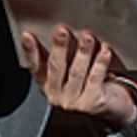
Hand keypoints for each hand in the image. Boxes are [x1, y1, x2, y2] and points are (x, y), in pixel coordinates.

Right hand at [21, 26, 136, 127]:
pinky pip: (95, 79)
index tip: (27, 35)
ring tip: (87, 37)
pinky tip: (104, 50)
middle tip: (61, 30)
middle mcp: (57, 95)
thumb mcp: (68, 71)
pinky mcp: (91, 103)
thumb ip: (61, 54)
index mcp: (46, 84)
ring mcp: (73, 101)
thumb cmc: (87, 84)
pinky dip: (100, 63)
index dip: (29, 51)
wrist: (109, 107)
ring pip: (76, 72)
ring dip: (82, 52)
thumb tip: (59, 29)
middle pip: (55, 67)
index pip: (35, 65)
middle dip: (58, 47)